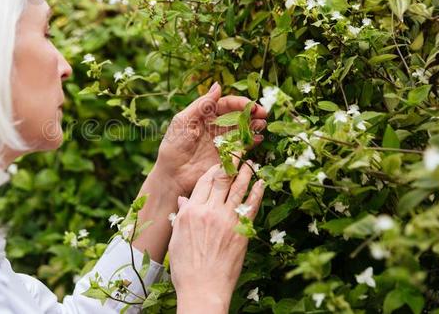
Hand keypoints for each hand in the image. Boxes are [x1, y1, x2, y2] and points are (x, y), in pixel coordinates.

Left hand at [154, 82, 266, 195]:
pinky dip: (251, 142)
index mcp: (205, 114)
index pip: (226, 104)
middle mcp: (215, 126)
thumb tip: (218, 85)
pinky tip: (257, 138)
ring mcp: (222, 141)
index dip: (239, 103)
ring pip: (242, 129)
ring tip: (261, 124)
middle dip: (251, 113)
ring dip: (254, 125)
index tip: (250, 105)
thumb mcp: (184, 121)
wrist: (172, 174)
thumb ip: (201, 104)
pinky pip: (242, 146)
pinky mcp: (226, 156)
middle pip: (237, 115)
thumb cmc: (173, 145)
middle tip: (263, 113)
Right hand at [169, 162, 264, 312]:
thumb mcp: (177, 239)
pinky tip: (261, 182)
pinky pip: (251, 206)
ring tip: (252, 161)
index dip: (212, 168)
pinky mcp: (242, 231)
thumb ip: (182, 216)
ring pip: (238, 188)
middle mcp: (209, 211)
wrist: (203, 289)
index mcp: (191, 212)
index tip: (219, 161)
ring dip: (246, 172)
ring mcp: (227, 220)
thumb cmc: (186, 267)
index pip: (203, 181)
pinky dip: (257, 192)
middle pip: (222, 179)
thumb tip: (184, 200)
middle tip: (239, 149)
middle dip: (231, 161)